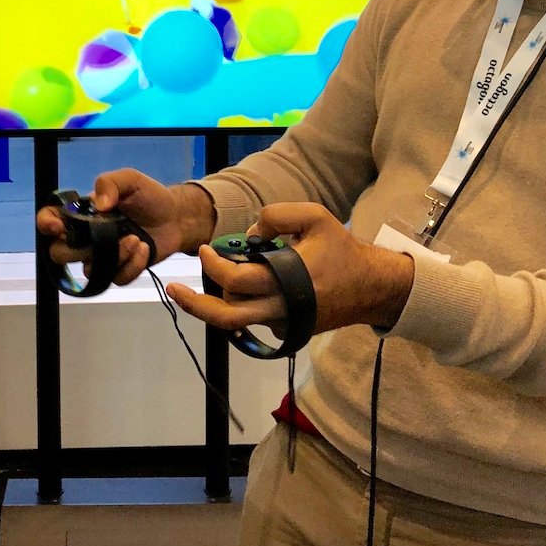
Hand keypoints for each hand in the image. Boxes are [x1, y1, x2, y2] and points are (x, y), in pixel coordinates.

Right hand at [36, 170, 214, 286]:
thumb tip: (98, 204)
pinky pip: (115, 279)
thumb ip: (110, 183)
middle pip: (60, 254)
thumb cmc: (149, 196)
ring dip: (113, 256)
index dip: (46, 224)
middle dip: (77, 250)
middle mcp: (86, 237)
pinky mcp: (120, 270)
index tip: (58, 226)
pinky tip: (144, 249)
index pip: (50, 220)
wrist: (176, 217)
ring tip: (136, 240)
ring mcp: (102, 257)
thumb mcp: (130, 180)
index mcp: (82, 214)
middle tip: (102, 238)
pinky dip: (131, 266)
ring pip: (90, 270)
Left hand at [165, 203, 414, 334]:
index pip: (235, 280)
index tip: (206, 251)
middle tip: (174, 290)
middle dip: (194, 304)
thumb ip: (277, 215)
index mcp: (284, 280)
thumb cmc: (342, 250)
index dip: (213, 264)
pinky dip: (237, 308)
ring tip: (193, 294)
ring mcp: (282, 323)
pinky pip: (252, 322)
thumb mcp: (315, 216)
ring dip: (213, 307)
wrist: (371, 288)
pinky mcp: (286, 330)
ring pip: (235, 323)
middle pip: (225, 316)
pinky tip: (230, 294)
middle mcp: (279, 308)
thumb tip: (249, 233)